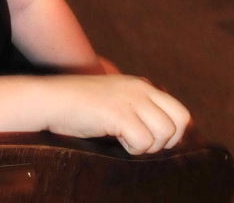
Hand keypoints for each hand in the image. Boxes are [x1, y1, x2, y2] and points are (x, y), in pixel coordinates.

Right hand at [41, 74, 190, 154]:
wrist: (52, 100)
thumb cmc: (81, 106)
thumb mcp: (117, 100)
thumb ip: (140, 109)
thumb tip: (167, 136)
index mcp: (142, 85)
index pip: (180, 112)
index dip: (171, 133)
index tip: (151, 140)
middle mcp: (140, 88)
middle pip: (179, 123)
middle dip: (164, 141)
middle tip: (140, 142)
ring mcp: (130, 99)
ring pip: (164, 133)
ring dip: (147, 146)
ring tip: (125, 140)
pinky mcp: (118, 113)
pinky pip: (143, 142)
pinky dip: (132, 149)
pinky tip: (115, 140)